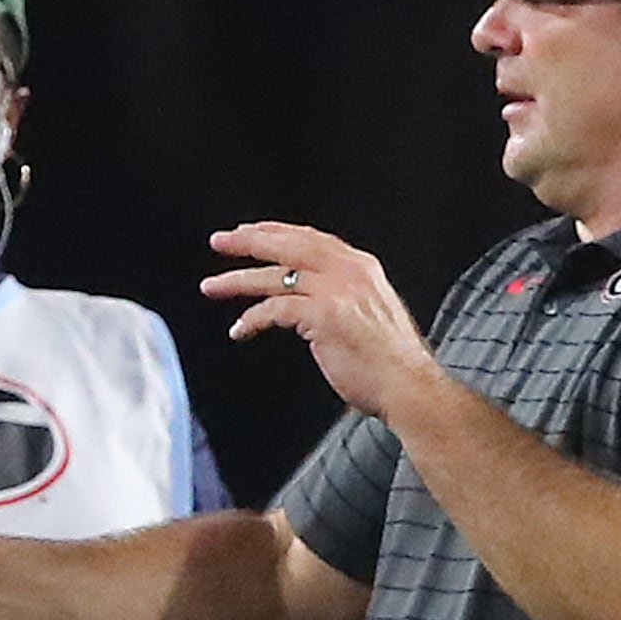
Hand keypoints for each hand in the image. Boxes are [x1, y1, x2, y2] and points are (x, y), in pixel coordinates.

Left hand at [203, 224, 442, 421]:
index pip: (310, 238)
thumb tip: (309, 300)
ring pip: (274, 276)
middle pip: (288, 244)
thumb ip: (343, 297)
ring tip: (211, 287)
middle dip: (249, 241)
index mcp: (361, 266)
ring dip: (237, 281)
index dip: (276, 233)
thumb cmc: (390, 363)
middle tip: (219, 242)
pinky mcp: (323, 316)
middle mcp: (349, 270)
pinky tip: (238, 330)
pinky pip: (275, 309)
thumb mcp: (370, 314)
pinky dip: (252, 319)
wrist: (409, 386)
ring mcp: (336, 291)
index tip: (250, 234)